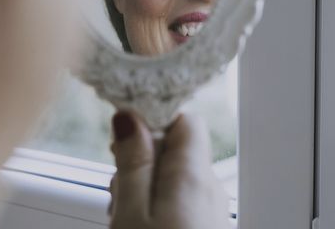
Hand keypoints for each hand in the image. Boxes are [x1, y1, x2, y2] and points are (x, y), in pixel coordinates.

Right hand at [109, 112, 230, 228]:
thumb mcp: (132, 212)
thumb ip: (133, 162)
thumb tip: (130, 116)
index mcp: (195, 175)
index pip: (184, 119)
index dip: (151, 122)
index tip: (123, 140)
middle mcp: (211, 187)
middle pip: (177, 147)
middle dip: (143, 159)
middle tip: (121, 189)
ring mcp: (212, 208)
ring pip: (176, 174)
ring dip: (147, 184)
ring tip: (127, 214)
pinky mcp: (207, 224)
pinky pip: (182, 198)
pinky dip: (159, 204)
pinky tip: (142, 223)